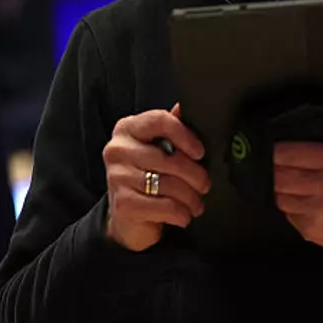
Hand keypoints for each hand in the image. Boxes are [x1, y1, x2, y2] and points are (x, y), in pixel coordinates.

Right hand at [102, 104, 209, 251]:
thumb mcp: (157, 148)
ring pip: (169, 184)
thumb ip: (170, 128)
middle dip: (195, 175)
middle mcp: (118, 150)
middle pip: (169, 158)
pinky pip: (165, 206)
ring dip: (191, 197)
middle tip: (204, 184)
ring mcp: (118, 177)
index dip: (185, 135)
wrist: (127, 217)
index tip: (200, 152)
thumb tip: (184, 106)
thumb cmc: (147, 176)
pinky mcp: (123, 204)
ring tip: (196, 203)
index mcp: (127, 129)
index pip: (160, 120)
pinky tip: (184, 215)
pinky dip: (181, 213)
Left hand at [273, 90, 322, 254]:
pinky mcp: (311, 230)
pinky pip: (286, 214)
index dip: (276, 148)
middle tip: (276, 161)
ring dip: (278, 186)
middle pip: (278, 175)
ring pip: (278, 195)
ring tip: (285, 177)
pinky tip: (297, 197)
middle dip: (273, 167)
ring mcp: (316, 211)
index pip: (290, 153)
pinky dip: (288, 204)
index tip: (274, 144)